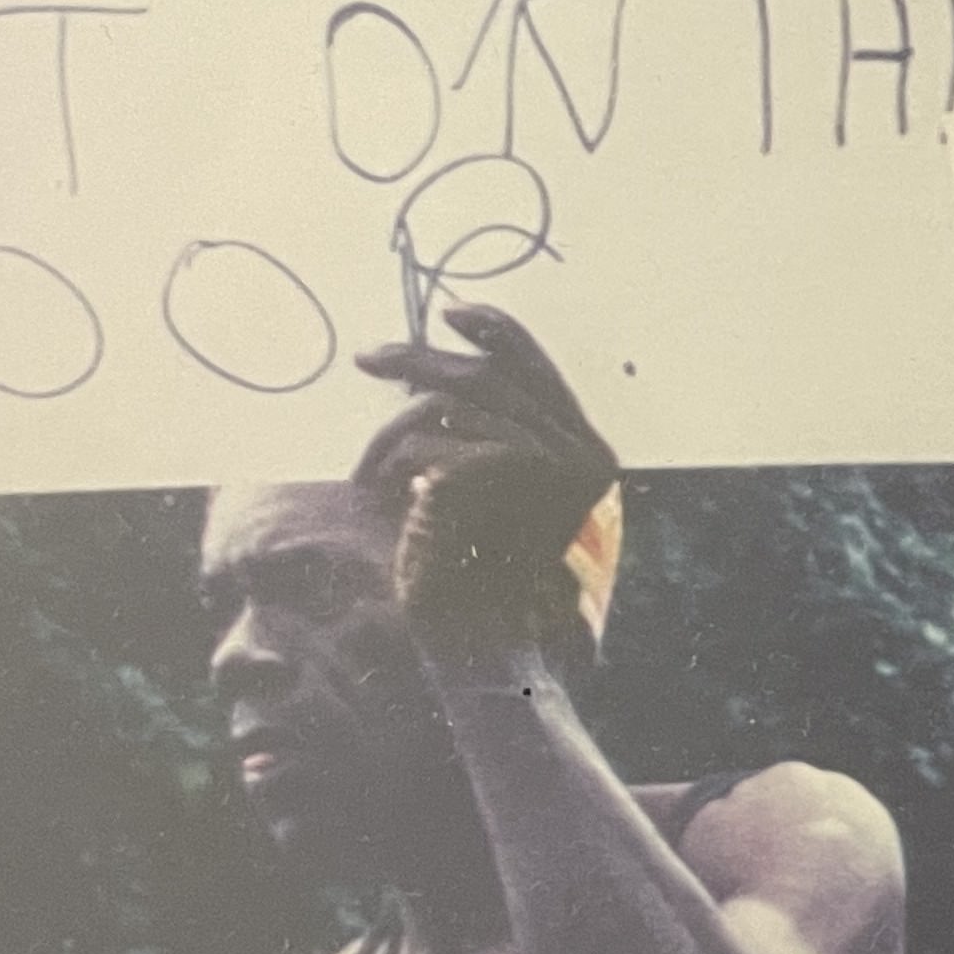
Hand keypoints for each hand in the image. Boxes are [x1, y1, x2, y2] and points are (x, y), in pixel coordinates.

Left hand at [353, 303, 617, 661]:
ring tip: (372, 471)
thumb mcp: (489, 489)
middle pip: (490, 374)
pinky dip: (405, 461)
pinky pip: (439, 436)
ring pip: (454, 404)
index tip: (448, 315)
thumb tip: (439, 365)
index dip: (494, 331)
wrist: (478, 638)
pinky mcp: (517, 469)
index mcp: (589, 453)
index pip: (540, 366)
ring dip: (395, 433)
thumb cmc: (471, 570)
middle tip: (364, 358)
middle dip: (419, 360)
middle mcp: (584, 451)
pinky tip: (398, 495)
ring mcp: (558, 459)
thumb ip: (490, 430)